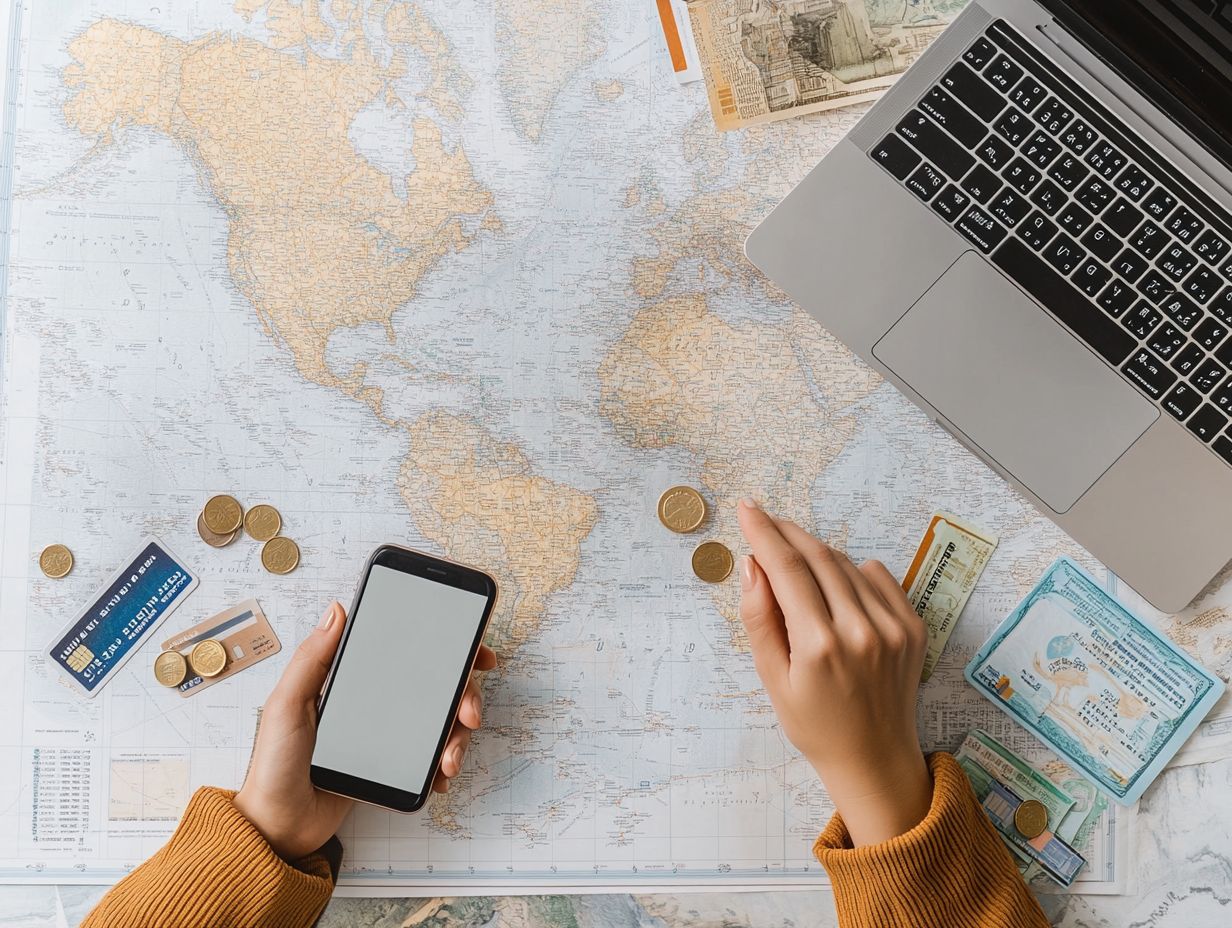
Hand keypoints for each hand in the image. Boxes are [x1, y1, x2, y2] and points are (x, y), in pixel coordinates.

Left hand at [234, 601, 497, 859]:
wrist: (278, 827)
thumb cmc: (273, 766)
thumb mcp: (286, 706)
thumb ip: (311, 659)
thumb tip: (337, 611)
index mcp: (352, 680)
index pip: (406, 652)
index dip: (445, 647)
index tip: (474, 652)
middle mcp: (375, 702)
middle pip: (436, 686)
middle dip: (464, 697)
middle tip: (468, 714)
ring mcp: (387, 735)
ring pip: (440, 723)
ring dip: (456, 737)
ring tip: (449, 759)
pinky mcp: (392, 766)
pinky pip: (429, 758)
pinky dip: (442, 764)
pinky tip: (441, 775)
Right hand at [736, 498, 931, 845]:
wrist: (874, 760)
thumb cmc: (814, 725)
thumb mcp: (773, 680)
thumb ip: (760, 619)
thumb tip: (752, 565)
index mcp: (820, 645)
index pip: (786, 569)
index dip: (764, 534)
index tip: (747, 511)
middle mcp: (860, 630)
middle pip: (817, 558)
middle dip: (787, 533)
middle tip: (765, 521)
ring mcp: (892, 627)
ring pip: (846, 565)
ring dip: (816, 553)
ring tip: (794, 561)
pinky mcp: (913, 627)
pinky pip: (878, 577)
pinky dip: (852, 570)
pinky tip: (835, 586)